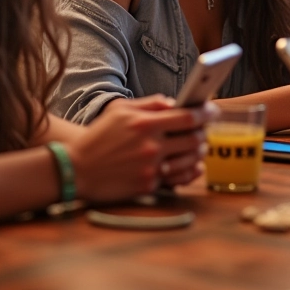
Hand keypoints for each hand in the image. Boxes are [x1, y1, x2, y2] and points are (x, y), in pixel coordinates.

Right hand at [66, 96, 216, 200]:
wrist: (76, 170)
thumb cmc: (100, 136)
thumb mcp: (121, 110)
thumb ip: (151, 103)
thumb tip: (175, 103)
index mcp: (145, 124)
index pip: (188, 117)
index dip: (206, 113)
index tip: (213, 110)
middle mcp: (151, 146)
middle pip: (194, 140)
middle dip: (204, 133)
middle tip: (205, 130)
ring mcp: (150, 168)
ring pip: (190, 161)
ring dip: (199, 153)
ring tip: (199, 147)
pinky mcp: (147, 186)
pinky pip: (177, 179)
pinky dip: (189, 172)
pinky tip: (193, 166)